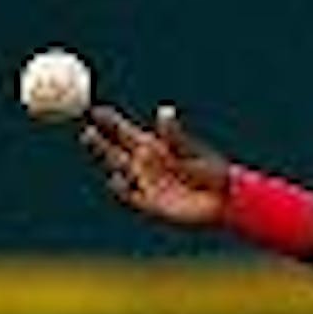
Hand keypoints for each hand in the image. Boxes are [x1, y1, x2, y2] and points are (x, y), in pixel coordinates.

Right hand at [80, 104, 229, 227]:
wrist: (225, 202)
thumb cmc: (214, 174)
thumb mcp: (192, 152)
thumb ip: (174, 136)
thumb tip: (164, 111)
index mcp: (159, 148)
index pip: (128, 133)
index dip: (112, 122)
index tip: (96, 109)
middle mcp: (149, 165)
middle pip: (116, 149)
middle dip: (100, 139)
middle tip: (87, 128)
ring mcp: (148, 184)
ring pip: (119, 169)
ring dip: (105, 155)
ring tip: (92, 138)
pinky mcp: (151, 204)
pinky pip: (130, 196)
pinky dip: (121, 188)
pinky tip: (117, 177)